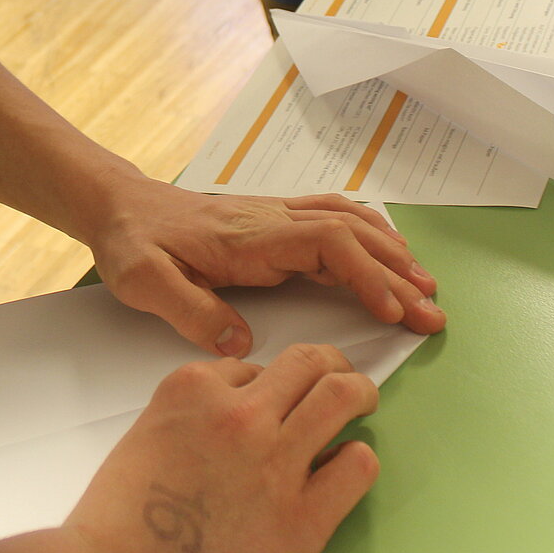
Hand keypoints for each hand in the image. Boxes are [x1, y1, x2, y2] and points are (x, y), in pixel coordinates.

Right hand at [60, 344, 379, 552]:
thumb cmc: (122, 520)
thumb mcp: (149, 436)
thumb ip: (195, 416)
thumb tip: (237, 416)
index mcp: (191, 389)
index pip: (250, 364)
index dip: (264, 381)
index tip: (271, 394)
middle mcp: (238, 414)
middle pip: (305, 362)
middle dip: (327, 363)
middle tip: (337, 372)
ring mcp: (274, 462)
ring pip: (340, 396)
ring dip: (356, 391)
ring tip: (360, 398)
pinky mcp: (302, 517)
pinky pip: (356, 464)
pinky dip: (357, 458)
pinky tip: (348, 463)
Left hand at [87, 179, 443, 356]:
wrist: (120, 207)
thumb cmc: (132, 243)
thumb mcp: (144, 281)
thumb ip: (190, 310)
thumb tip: (241, 345)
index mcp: (249, 236)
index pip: (325, 243)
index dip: (364, 274)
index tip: (391, 309)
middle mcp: (271, 220)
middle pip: (350, 235)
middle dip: (395, 273)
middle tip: (432, 313)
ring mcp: (275, 217)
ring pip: (348, 224)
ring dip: (390, 253)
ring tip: (425, 288)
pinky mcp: (273, 222)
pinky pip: (333, 220)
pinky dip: (369, 236)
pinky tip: (388, 253)